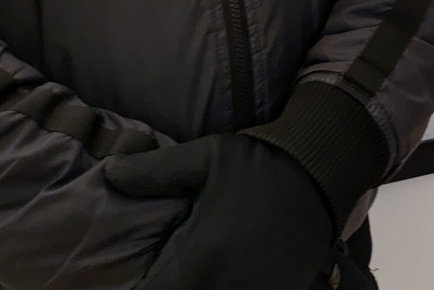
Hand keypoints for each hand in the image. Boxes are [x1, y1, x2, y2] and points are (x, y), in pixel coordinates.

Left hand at [106, 133, 335, 289]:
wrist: (323, 174)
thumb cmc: (259, 164)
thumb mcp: (206, 157)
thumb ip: (154, 171)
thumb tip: (109, 172)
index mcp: (199, 262)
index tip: (134, 277)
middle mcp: (224, 289)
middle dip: (162, 289)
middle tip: (160, 273)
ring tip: (182, 274)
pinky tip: (211, 277)